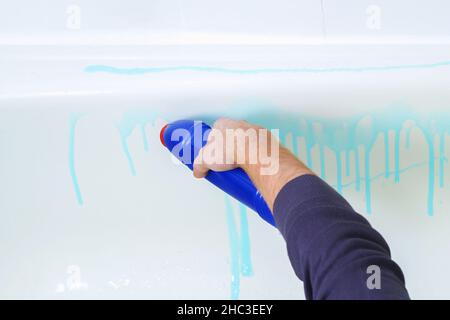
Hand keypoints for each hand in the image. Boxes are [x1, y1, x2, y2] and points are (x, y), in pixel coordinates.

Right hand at [193, 118, 312, 209]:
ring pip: (247, 141)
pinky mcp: (267, 140)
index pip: (214, 132)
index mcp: (222, 124)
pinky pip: (260, 148)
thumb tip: (198, 171)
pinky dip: (257, 156)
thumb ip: (199, 165)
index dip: (213, 145)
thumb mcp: (206, 159)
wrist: (256, 151)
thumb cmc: (232, 148)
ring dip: (244, 152)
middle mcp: (239, 124)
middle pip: (231, 136)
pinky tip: (253, 166)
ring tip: (240, 167)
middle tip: (226, 163)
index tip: (214, 155)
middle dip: (229, 149)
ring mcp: (254, 131)